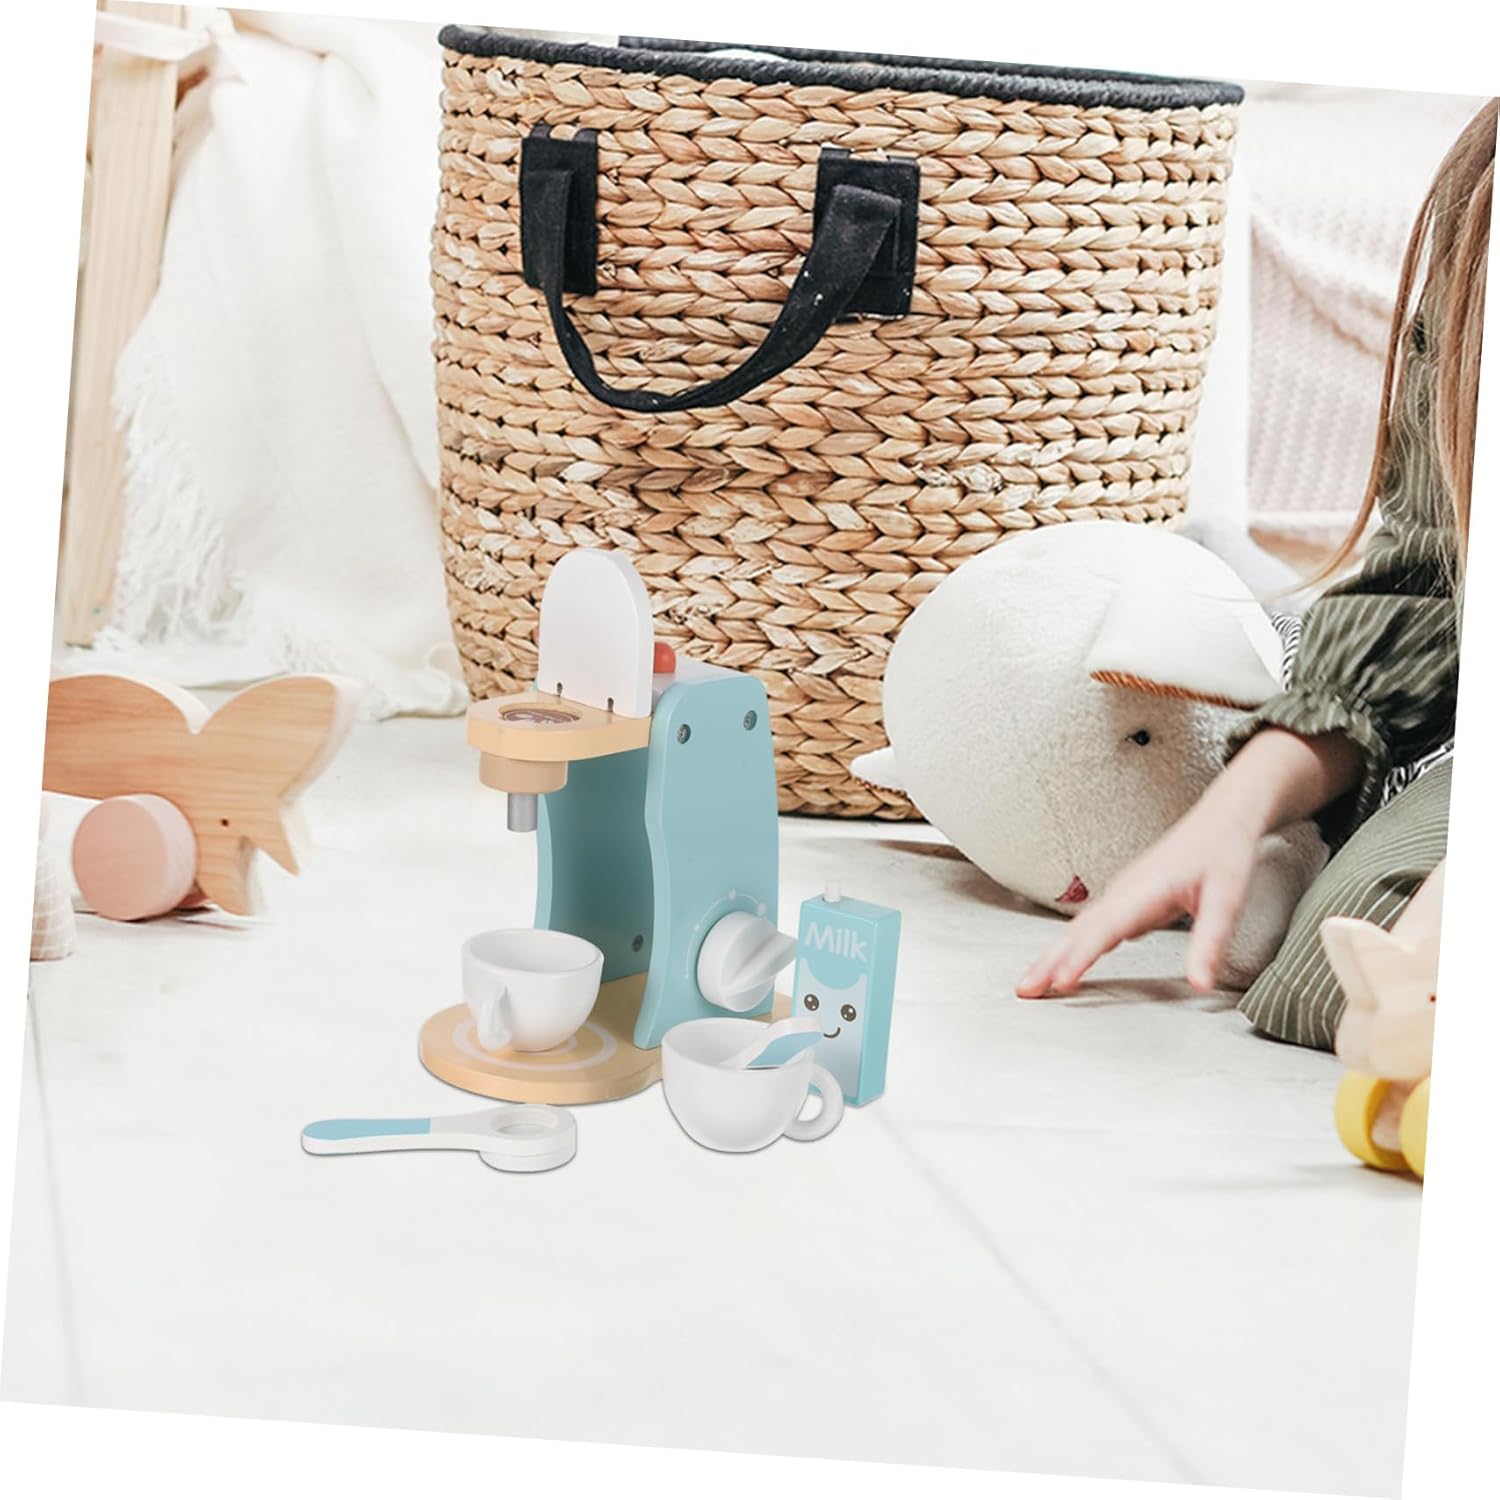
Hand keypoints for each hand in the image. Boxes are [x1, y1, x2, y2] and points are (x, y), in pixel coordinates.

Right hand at [1015, 801, 1262, 996]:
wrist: (1221, 819)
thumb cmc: (1222, 853)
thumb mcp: (1227, 900)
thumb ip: (1209, 943)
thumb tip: (1200, 984)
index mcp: (1144, 890)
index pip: (1105, 929)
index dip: (1081, 956)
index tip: (1061, 980)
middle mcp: (1124, 891)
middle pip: (1078, 931)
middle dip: (1048, 961)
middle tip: (1024, 989)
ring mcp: (1121, 894)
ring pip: (1079, 929)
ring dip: (1053, 955)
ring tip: (1034, 982)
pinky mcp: (1125, 899)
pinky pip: (1091, 926)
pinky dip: (1071, 946)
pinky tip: (1063, 963)